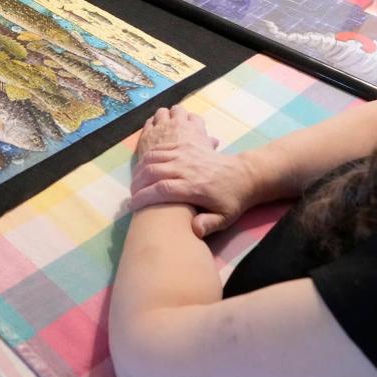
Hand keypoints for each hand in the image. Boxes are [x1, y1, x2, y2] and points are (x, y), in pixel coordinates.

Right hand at [130, 105, 255, 237]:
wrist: (244, 174)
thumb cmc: (232, 200)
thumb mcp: (225, 218)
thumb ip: (209, 224)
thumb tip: (194, 230)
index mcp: (194, 186)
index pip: (161, 189)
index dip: (143, 197)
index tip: (133, 206)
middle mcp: (187, 167)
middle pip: (152, 171)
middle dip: (137, 184)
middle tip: (131, 196)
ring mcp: (186, 154)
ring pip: (153, 157)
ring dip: (140, 170)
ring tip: (136, 184)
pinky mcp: (186, 146)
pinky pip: (161, 148)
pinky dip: (148, 158)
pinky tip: (145, 169)